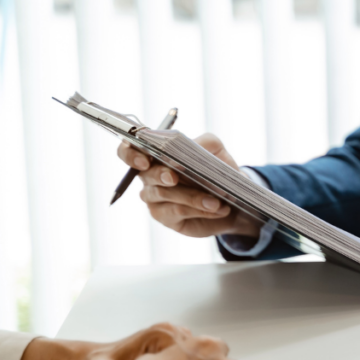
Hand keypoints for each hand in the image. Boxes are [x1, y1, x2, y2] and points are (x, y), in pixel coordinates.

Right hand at [117, 133, 261, 238]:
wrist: (231, 200)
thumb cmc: (216, 171)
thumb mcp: (216, 151)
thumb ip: (206, 143)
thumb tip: (195, 146)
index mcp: (155, 155)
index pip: (128, 151)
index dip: (130, 155)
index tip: (144, 161)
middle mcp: (149, 176)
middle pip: (146, 175)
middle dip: (161, 174)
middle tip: (174, 178)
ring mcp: (154, 198)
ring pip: (164, 194)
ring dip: (192, 197)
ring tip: (216, 201)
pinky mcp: (165, 217)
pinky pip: (178, 211)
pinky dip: (199, 209)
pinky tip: (217, 209)